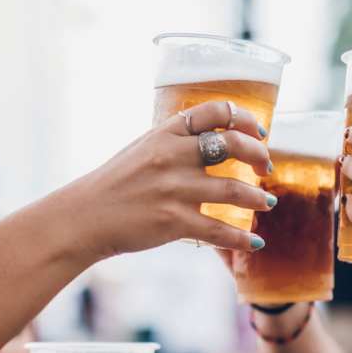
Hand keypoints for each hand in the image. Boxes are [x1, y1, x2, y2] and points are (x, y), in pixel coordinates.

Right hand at [63, 100, 276, 260]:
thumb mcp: (144, 148)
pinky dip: (242, 238)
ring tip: (267, 202)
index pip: (215, 111)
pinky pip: (220, 230)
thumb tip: (217, 142)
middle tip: (266, 168)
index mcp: (166, 133)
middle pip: (233, 144)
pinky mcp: (174, 221)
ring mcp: (174, 189)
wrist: (84, 216)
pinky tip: (255, 241)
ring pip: (234, 190)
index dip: (246, 119)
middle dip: (259, 156)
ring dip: (258, 198)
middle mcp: (172, 156)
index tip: (260, 133)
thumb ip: (177, 142)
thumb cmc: (118, 183)